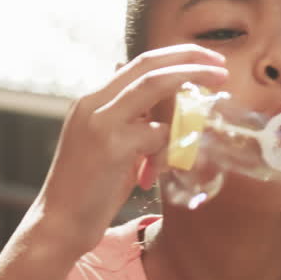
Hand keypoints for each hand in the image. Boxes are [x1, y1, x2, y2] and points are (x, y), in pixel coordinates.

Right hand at [32, 44, 227, 256]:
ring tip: (213, 102)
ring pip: (154, 86)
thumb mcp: (103, 144)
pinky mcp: (112, 146)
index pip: (136, 63)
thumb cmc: (87, 188)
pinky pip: (158, 133)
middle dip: (189, 59)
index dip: (174, 56)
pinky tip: (156, 170)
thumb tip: (146, 102)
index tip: (205, 60)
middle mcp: (93, 103)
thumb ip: (124, 119)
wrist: (58, 223)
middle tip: (221, 65)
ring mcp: (101, 122)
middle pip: (147, 64)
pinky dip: (171, 146)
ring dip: (189, 91)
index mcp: (91, 101)